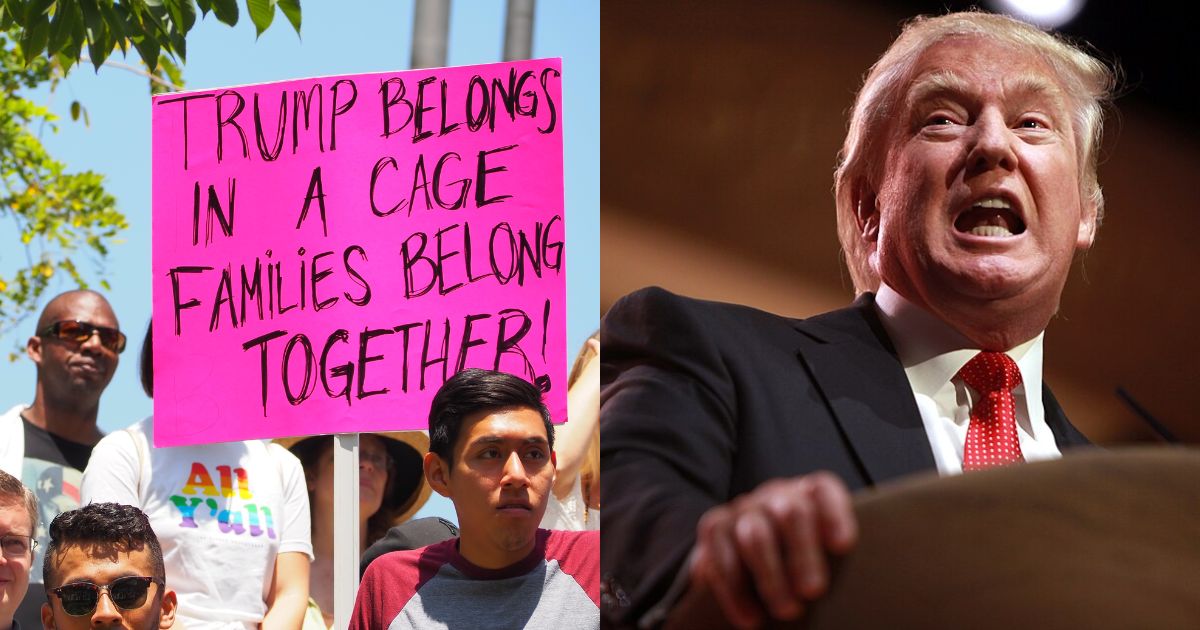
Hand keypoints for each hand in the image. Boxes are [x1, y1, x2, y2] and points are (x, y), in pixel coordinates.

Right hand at [688, 472, 856, 627]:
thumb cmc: (798, 565)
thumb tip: (864, 591)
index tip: (842, 546)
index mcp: (809, 494)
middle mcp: (775, 495)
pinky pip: (721, 556)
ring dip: (771, 578)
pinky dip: (735, 591)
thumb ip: (840, 564)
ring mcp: (742, 509)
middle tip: (813, 592)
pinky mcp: (713, 528)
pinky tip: (751, 618)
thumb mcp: (824, 558)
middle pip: (790, 513)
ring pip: (755, 536)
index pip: (823, 490)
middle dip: (803, 555)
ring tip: (787, 611)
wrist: (746, 566)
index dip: (834, 514)